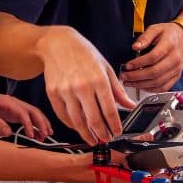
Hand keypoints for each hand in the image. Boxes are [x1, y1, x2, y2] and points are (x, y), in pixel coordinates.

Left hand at [0, 91, 52, 139]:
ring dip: (42, 124)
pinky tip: (39, 134)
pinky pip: (29, 118)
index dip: (29, 124)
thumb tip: (8, 133)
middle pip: (33, 111)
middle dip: (41, 122)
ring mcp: (16, 108)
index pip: (23, 112)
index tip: (31, 135)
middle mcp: (15, 103)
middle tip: (46, 135)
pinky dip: (36, 125)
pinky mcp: (15, 113)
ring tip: (47, 135)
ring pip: (34, 114)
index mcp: (8, 102)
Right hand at [37, 27, 136, 144]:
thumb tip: (130, 105)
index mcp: (98, 79)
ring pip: (77, 121)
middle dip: (102, 133)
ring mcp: (65, 91)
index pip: (109, 110)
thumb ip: (118, 90)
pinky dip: (71, 125)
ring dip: (86, 134)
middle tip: (106, 139)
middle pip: (94, 119)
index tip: (117, 132)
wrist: (58, 43)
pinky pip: (63, 115)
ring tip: (93, 139)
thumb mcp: (106, 68)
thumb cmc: (84, 54)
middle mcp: (82, 86)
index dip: (114, 125)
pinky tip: (78, 128)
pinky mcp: (52, 93)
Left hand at [120, 22, 182, 92]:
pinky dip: (151, 89)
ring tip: (129, 82)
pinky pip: (163, 87)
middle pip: (154, 72)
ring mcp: (176, 69)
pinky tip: (141, 86)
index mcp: (169, 45)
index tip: (127, 65)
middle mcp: (175, 59)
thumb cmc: (169, 33)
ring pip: (158, 82)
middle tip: (124, 76)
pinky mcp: (176, 76)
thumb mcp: (156, 29)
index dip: (138, 63)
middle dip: (136, 77)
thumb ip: (145, 37)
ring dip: (141, 84)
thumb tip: (135, 47)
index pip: (153, 57)